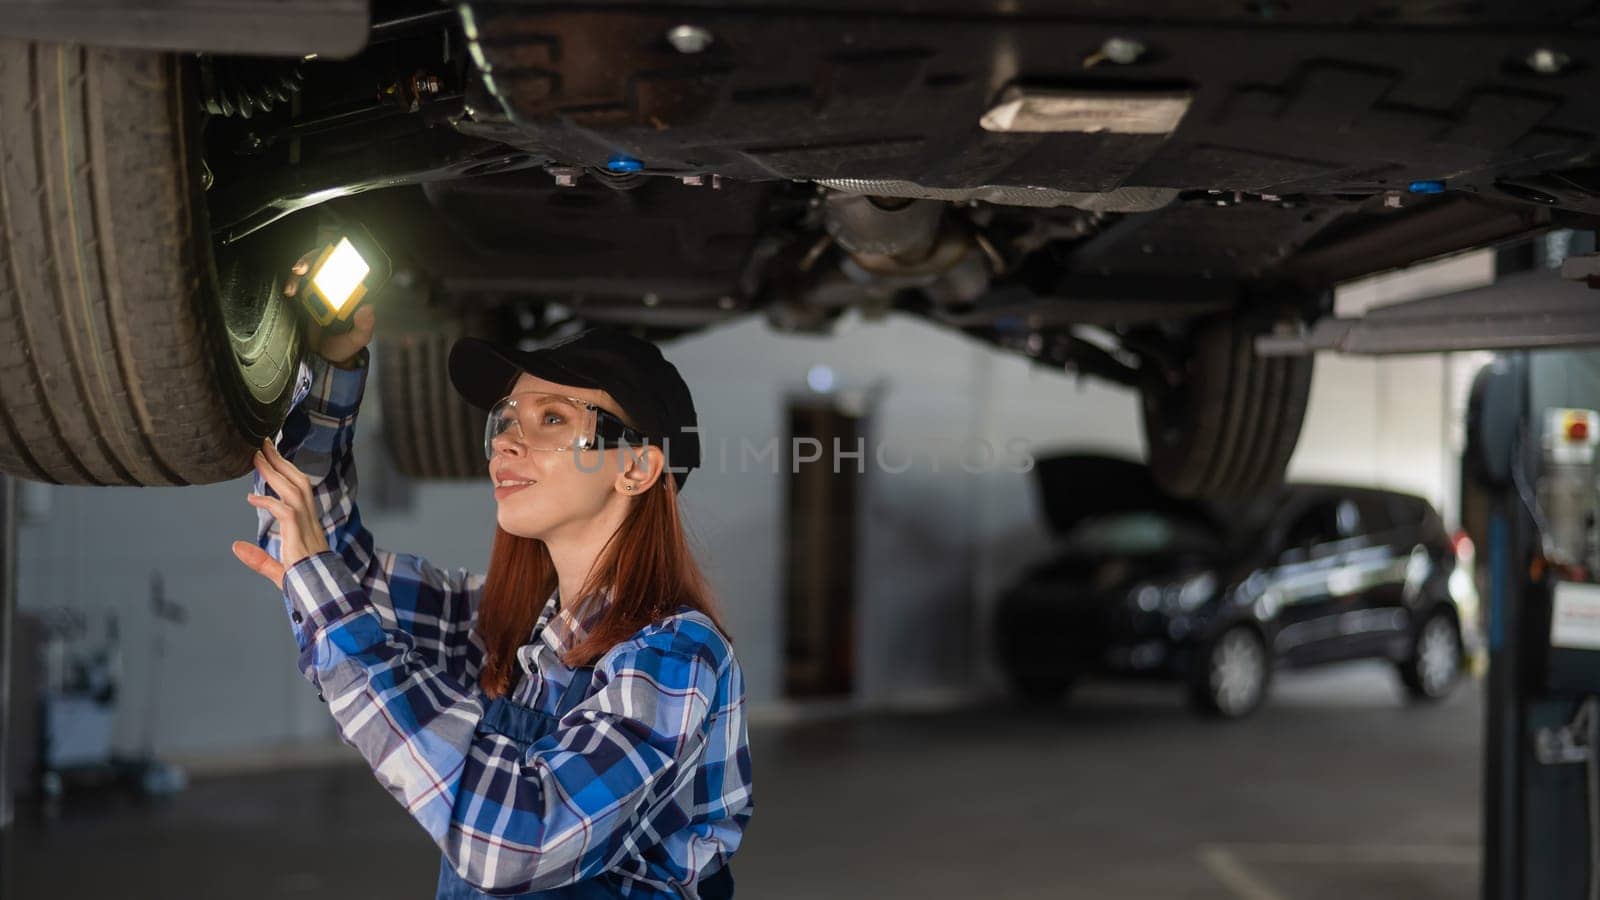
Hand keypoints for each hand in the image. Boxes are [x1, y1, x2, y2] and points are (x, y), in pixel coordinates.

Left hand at [232, 436, 331, 590]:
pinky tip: (252, 497)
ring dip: (275, 472)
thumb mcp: (277, 570)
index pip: (300, 489)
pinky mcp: (299, 535)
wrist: (321, 595)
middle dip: (281, 461)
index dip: (287, 471)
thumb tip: (235, 546)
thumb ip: (257, 559)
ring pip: (294, 490)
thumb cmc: (304, 584)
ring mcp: (306, 526)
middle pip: (298, 482)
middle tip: (263, 443)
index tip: (271, 457)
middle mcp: (309, 520)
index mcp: (308, 524)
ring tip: (257, 457)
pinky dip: (268, 501)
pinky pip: (284, 511)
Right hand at [282, 248, 376, 367]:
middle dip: (314, 258)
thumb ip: (364, 326)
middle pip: (327, 262)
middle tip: (302, 268)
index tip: (331, 258)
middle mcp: (338, 288)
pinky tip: (290, 290)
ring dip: (301, 267)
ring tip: (295, 279)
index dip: (342, 257)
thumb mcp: (358, 339)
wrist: (323, 357)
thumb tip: (368, 308)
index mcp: (354, 294)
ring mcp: (320, 291)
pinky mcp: (305, 297)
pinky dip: (293, 282)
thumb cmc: (345, 345)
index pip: (350, 268)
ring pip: (311, 269)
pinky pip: (298, 283)